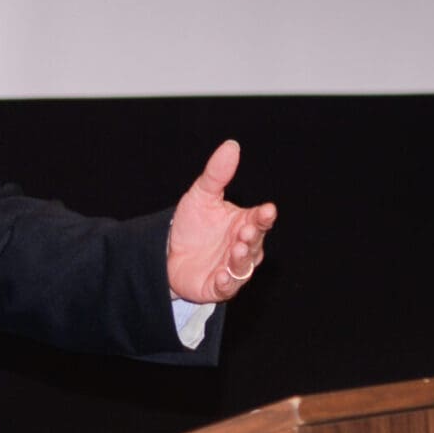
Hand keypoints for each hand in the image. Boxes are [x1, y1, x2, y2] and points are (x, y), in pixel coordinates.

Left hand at [166, 139, 276, 303]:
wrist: (167, 252)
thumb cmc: (191, 224)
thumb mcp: (201, 195)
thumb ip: (217, 174)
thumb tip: (231, 145)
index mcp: (244, 224)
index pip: (260, 220)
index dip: (264, 216)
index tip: (267, 210)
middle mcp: (243, 247)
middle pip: (254, 243)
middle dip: (251, 237)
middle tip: (245, 232)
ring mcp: (231, 268)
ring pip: (243, 266)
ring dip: (241, 259)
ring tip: (236, 249)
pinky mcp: (217, 286)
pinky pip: (227, 287)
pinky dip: (226, 282)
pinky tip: (221, 276)